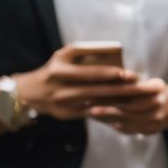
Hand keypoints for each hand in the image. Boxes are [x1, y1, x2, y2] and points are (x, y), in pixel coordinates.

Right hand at [15, 44, 152, 120]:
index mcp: (60, 68)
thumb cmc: (55, 68)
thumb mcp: (64, 55)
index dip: (109, 73)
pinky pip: (90, 112)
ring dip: (116, 100)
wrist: (30, 93)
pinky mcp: (66, 115)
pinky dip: (107, 109)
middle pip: (95, 89)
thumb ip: (86, 52)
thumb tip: (114, 52)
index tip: (127, 73)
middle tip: (137, 87)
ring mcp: (63, 103)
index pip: (89, 71)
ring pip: (95, 102)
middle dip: (118, 89)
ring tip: (134, 97)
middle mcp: (60, 86)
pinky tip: (122, 108)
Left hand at [88, 80, 167, 135]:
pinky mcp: (151, 130)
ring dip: (107, 117)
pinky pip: (129, 129)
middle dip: (107, 106)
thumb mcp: (144, 81)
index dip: (113, 90)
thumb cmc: (152, 90)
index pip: (131, 88)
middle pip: (128, 106)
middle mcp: (158, 103)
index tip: (94, 89)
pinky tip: (102, 121)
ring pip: (127, 120)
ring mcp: (156, 118)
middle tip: (88, 105)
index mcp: (156, 87)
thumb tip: (102, 79)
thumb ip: (128, 80)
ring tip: (91, 113)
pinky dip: (114, 125)